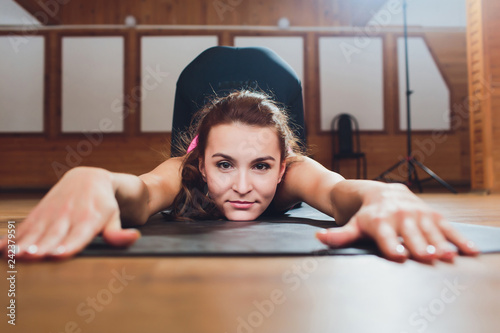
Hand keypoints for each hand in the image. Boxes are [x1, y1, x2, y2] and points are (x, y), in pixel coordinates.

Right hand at [0, 167, 139, 260]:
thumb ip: (118, 233)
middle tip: (30, 257)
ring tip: (13, 255)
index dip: (69, 244)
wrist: (90, 179)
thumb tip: (133, 236)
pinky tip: (2, 249)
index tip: (58, 254)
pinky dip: (13, 238)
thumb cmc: (105, 204)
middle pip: (54, 234)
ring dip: (23, 244)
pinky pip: (24, 227)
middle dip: (42, 246)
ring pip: (36, 231)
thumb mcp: (115, 217)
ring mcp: (52, 213)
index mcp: (90, 218)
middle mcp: (69, 214)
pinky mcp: (39, 213)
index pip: (79, 234)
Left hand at [316, 184, 478, 262]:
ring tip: (449, 255)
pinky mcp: (432, 213)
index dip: (392, 246)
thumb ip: (339, 235)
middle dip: (420, 245)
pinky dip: (459, 238)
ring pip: (431, 230)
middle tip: (429, 257)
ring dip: (441, 242)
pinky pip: (447, 227)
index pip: (385, 236)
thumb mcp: (352, 224)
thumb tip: (319, 238)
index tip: (399, 256)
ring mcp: (417, 213)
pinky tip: (470, 251)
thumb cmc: (363, 213)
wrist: (378, 190)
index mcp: (378, 220)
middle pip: (410, 234)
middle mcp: (399, 215)